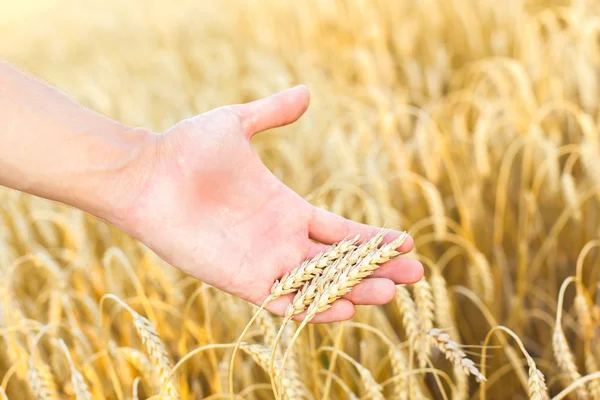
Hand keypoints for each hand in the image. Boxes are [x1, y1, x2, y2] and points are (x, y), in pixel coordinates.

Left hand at [118, 86, 423, 322]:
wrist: (147, 174)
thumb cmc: (188, 148)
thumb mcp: (237, 123)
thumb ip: (272, 113)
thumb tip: (306, 92)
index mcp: (286, 206)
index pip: (340, 229)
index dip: (373, 238)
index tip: (407, 243)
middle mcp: (281, 238)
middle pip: (339, 260)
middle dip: (377, 268)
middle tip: (415, 276)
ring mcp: (263, 260)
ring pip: (319, 283)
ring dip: (355, 290)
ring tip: (390, 294)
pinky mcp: (242, 279)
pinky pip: (285, 300)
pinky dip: (314, 307)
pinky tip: (346, 309)